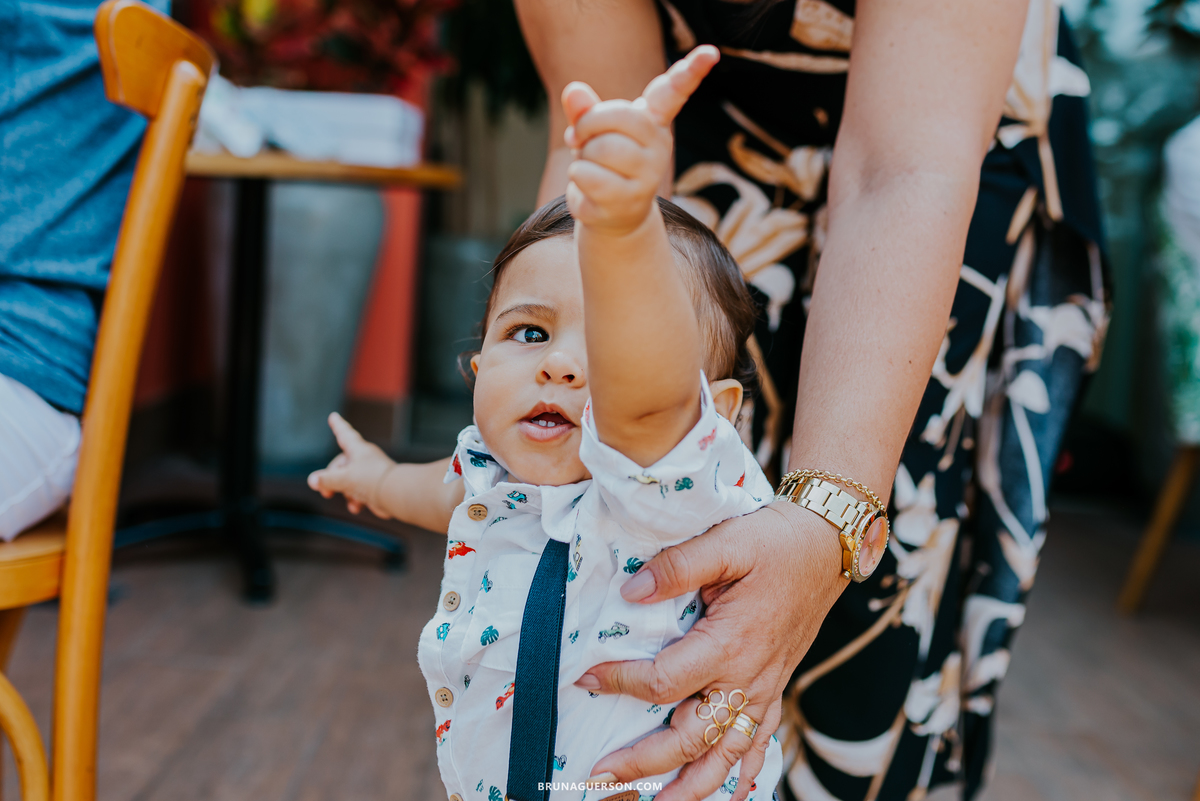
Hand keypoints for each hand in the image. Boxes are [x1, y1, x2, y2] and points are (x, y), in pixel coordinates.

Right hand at [307, 412, 395, 518]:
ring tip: (350, 501)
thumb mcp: (344, 478)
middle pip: (341, 465)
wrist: (397, 494)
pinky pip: (360, 492)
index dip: (338, 426)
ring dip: (345, 493)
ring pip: (349, 481)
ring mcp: (371, 473)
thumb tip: (312, 480)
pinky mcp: (376, 487)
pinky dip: (356, 500)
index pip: (344, 434)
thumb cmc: (371, 480)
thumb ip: (327, 479)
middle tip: (326, 493)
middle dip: (332, 480)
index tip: (334, 416)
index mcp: (358, 449)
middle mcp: (365, 458)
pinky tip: (357, 507)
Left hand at [561, 45, 717, 234]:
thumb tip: (574, 91)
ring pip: (601, 148)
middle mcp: (659, 146)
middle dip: (588, 123)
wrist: (614, 216)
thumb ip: (585, 110)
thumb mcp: (593, 132)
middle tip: (578, 138)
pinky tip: (588, 186)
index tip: (711, 52)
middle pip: (620, 116)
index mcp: (653, 121)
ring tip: (589, 166)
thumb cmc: (605, 164)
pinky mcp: (630, 200)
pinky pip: (589, 175)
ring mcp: (648, 175)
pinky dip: (577, 177)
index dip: (691, 71)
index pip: (673, 92)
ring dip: (582, 156)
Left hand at [578, 501, 846, 800]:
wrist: (828, 547)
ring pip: (726, 757)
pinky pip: (758, 744)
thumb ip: (677, 567)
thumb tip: (631, 591)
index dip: (621, 683)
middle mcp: (748, 678)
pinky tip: (727, 795)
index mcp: (730, 644)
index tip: (587, 679)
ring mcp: (765, 689)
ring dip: (690, 788)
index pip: (664, 682)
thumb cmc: (775, 543)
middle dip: (643, 764)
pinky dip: (741, 776)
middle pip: (690, 739)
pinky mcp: (775, 688)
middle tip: (600, 777)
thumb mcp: (726, 543)